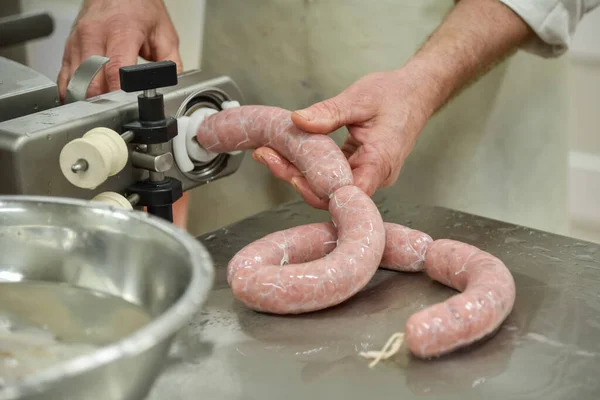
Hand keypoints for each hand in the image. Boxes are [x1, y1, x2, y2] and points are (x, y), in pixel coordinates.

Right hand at [58, 0, 188, 227]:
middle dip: (103, 108)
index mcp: (121, 31)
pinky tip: (86, 109)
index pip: (116, 70)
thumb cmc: (139, 6)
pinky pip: (65, 80)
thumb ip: (172, 62)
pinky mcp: (68, 50)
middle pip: (92, 82)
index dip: (121, 96)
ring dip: (88, 106)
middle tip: (117, 127)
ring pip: (75, 84)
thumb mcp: (165, 31)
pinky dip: (74, 98)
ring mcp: (77, 43)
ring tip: (102, 123)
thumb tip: (174, 90)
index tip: (129, 113)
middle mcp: (94, 36)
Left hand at [252, 69, 431, 207]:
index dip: (318, 191)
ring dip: (297, 170)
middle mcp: (374, 175)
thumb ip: (328, 113)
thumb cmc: (396, 95)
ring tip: (268, 152)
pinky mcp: (358, 167)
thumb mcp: (359, 99)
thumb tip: (297, 121)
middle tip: (266, 155)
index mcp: (380, 162)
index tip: (291, 175)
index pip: (348, 193)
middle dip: (295, 176)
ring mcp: (366, 174)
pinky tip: (285, 151)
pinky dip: (308, 164)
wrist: (416, 92)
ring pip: (327, 184)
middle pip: (330, 191)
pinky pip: (330, 174)